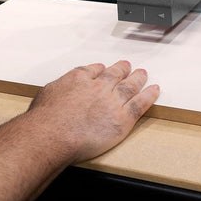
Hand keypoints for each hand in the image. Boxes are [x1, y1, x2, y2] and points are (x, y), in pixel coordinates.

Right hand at [28, 60, 159, 163]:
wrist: (53, 134)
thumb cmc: (45, 119)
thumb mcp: (48, 93)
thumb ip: (60, 87)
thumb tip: (64, 87)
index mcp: (79, 79)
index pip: (94, 70)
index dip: (101, 69)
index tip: (104, 68)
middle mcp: (98, 87)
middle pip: (115, 75)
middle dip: (122, 69)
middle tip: (128, 66)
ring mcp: (112, 102)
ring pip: (130, 86)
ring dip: (138, 79)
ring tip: (143, 75)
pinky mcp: (122, 119)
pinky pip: (140, 104)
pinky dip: (149, 96)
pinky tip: (154, 91)